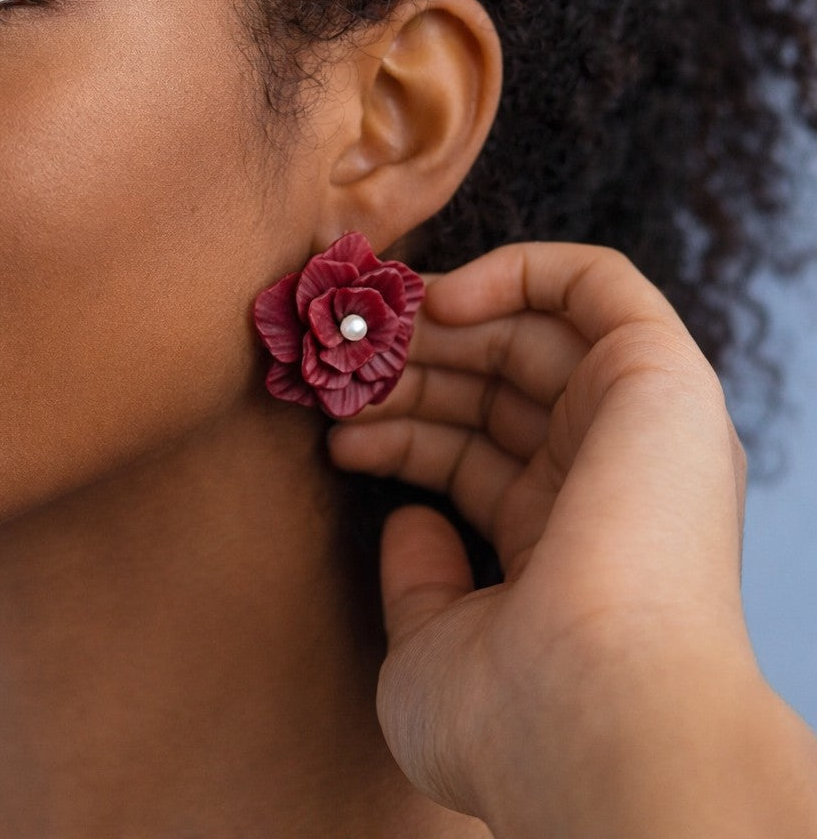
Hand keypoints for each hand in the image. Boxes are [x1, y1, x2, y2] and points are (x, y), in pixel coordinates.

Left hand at [328, 242, 816, 837]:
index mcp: (560, 547)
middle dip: (410, 371)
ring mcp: (636, 429)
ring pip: (530, 335)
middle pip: (493, 390)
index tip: (332, 422)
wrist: (590, 724)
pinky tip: (442, 299)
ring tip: (361, 342)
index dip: (400, 430)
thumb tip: (409, 522)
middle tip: (337, 367)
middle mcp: (605, 482)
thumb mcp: (430, 647)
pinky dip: (522, 271)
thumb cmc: (504, 714)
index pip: (469, 458)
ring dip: (440, 328)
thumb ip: (421, 579)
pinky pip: (599, 286)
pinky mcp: (662, 380)